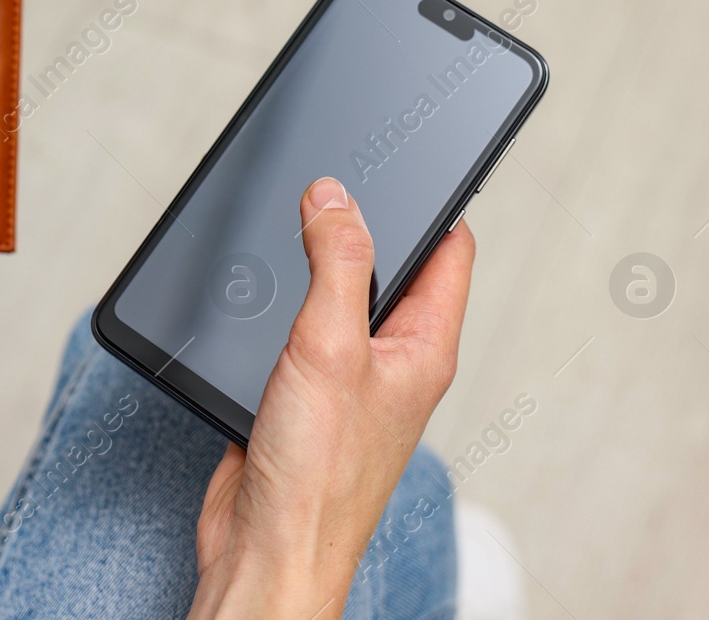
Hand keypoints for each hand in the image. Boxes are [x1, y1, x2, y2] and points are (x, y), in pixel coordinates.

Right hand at [187, 177, 473, 619]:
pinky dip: (282, 303)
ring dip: (316, 262)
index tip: (413, 158)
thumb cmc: (316, 476)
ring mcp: (350, 380)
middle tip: (333, 181)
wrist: (267, 550)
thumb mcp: (330, 346)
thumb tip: (334, 195)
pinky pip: (301, 329)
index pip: (450, 250)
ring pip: (342, 296)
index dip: (436, 199)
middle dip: (363, 221)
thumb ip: (336, 263)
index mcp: (425, 347)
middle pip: (393, 266)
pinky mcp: (304, 397)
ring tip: (294, 223)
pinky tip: (258, 294)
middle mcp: (394, 361)